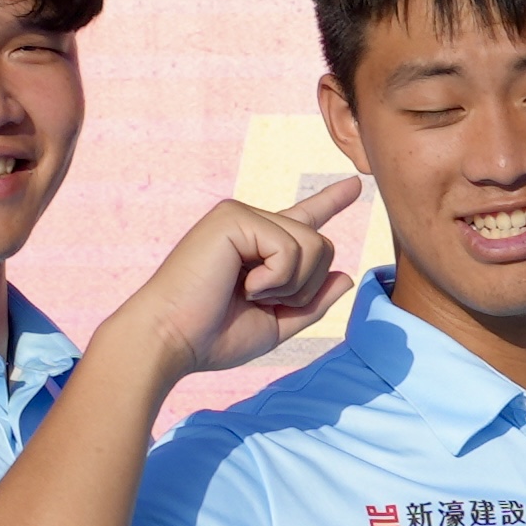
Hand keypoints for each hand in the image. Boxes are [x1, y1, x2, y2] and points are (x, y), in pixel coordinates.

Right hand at [134, 172, 372, 382]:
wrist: (171, 340)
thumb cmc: (212, 338)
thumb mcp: (275, 324)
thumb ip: (312, 302)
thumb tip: (346, 275)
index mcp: (258, 248)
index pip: (302, 219)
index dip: (330, 201)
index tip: (354, 185)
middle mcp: (250, 224)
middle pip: (322, 245)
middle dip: (306, 287)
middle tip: (260, 301)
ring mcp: (240, 216)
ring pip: (313, 244)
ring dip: (290, 285)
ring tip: (248, 293)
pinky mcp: (233, 217)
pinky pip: (289, 248)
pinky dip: (276, 279)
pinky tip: (243, 286)